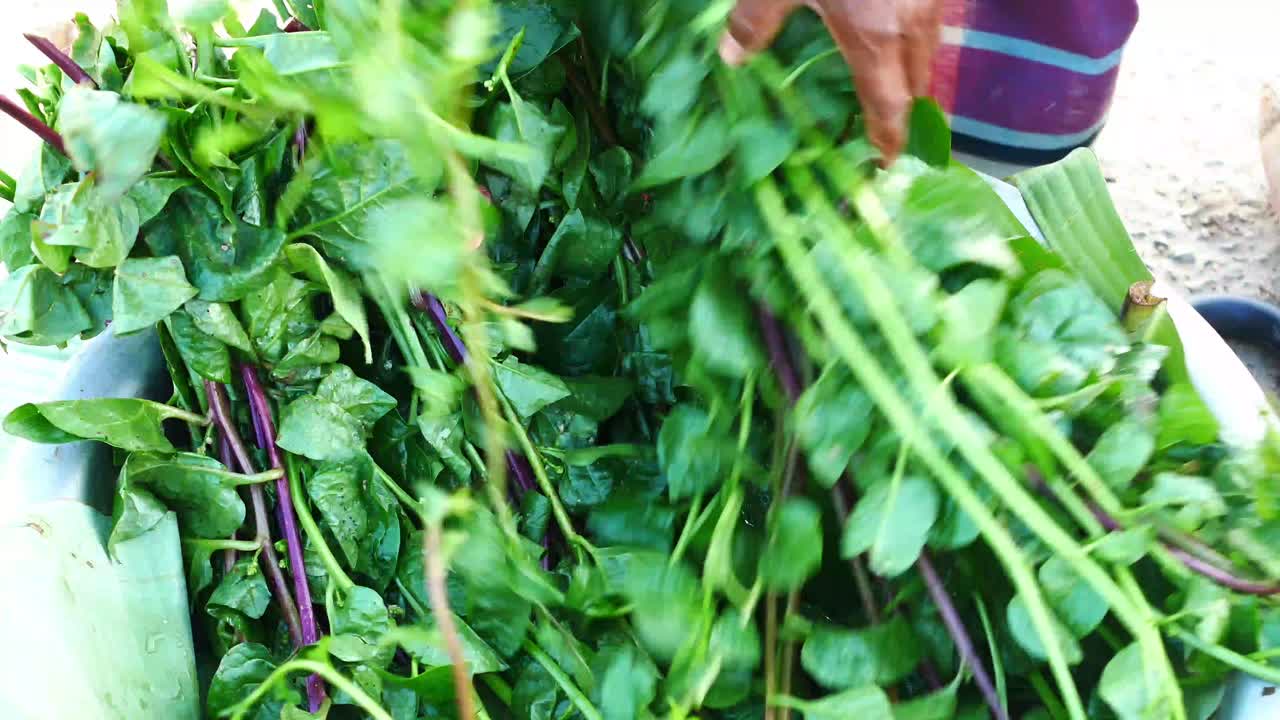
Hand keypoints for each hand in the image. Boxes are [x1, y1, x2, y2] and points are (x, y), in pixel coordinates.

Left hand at [721, 0, 942, 163]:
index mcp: (875, 37)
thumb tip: (732, 59)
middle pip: (917, 83)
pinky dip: (915, 33)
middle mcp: (912, 23)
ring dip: (913, 70)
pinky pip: (931, 17)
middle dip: (904, 110)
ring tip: (892, 82)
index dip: (890, 140)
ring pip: (930, 47)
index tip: (885, 163)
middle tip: (888, 130)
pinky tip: (896, 25)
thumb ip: (757, 17)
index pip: (890, 108)